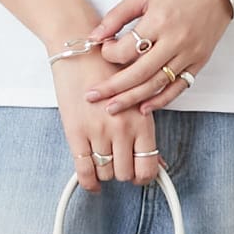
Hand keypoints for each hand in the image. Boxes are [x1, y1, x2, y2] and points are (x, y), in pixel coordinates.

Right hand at [49, 52, 166, 193]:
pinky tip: (91, 182)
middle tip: (120, 164)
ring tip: (104, 162)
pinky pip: (83, 170)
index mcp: (142, 120)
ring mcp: (98, 132)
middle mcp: (122, 129)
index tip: (140, 176)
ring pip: (106, 173)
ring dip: (105, 172)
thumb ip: (146, 132)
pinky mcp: (76, 132)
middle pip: (125, 173)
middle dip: (123, 173)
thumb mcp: (135, 99)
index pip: (148, 165)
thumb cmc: (108, 70)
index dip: (145, 177)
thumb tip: (157, 162)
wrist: (80, 52)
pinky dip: (88, 182)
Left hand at [81, 0, 233, 115]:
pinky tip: (143, 108)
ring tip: (112, 108)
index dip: (110, 54)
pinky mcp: (199, 62)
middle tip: (93, 96)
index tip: (105, 51)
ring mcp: (189, 54)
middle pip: (138, 73)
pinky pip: (178, 87)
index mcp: (159, 21)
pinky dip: (161, 100)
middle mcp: (175, 41)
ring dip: (132, 99)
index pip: (127, 50)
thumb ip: (117, 15)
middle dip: (112, 88)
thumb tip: (95, 36)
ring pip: (156, 84)